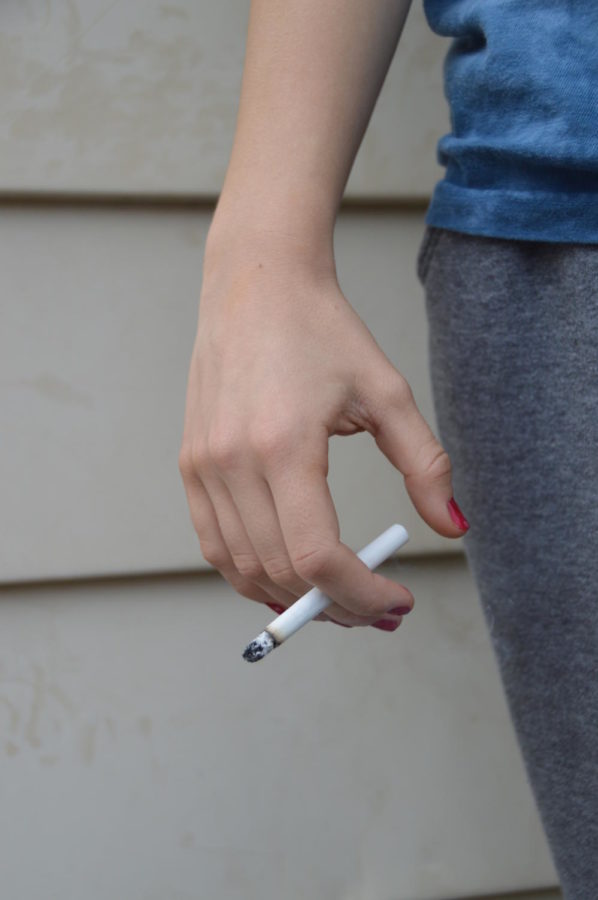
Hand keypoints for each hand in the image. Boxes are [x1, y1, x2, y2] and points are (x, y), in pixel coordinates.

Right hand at [179, 237, 466, 629]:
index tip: (398, 602)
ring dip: (293, 599)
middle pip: (280, 572)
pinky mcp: (190, 464)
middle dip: (336, 606)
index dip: (362, 595)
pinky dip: (251, 574)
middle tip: (379, 610)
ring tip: (339, 599)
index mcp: (283, 445)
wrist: (256, 285)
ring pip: (242, 569)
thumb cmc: (322, 330)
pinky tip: (288, 576)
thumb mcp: (387, 393)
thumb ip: (425, 466)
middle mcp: (231, 462)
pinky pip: (215, 545)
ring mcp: (202, 466)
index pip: (317, 557)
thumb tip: (453, 528)